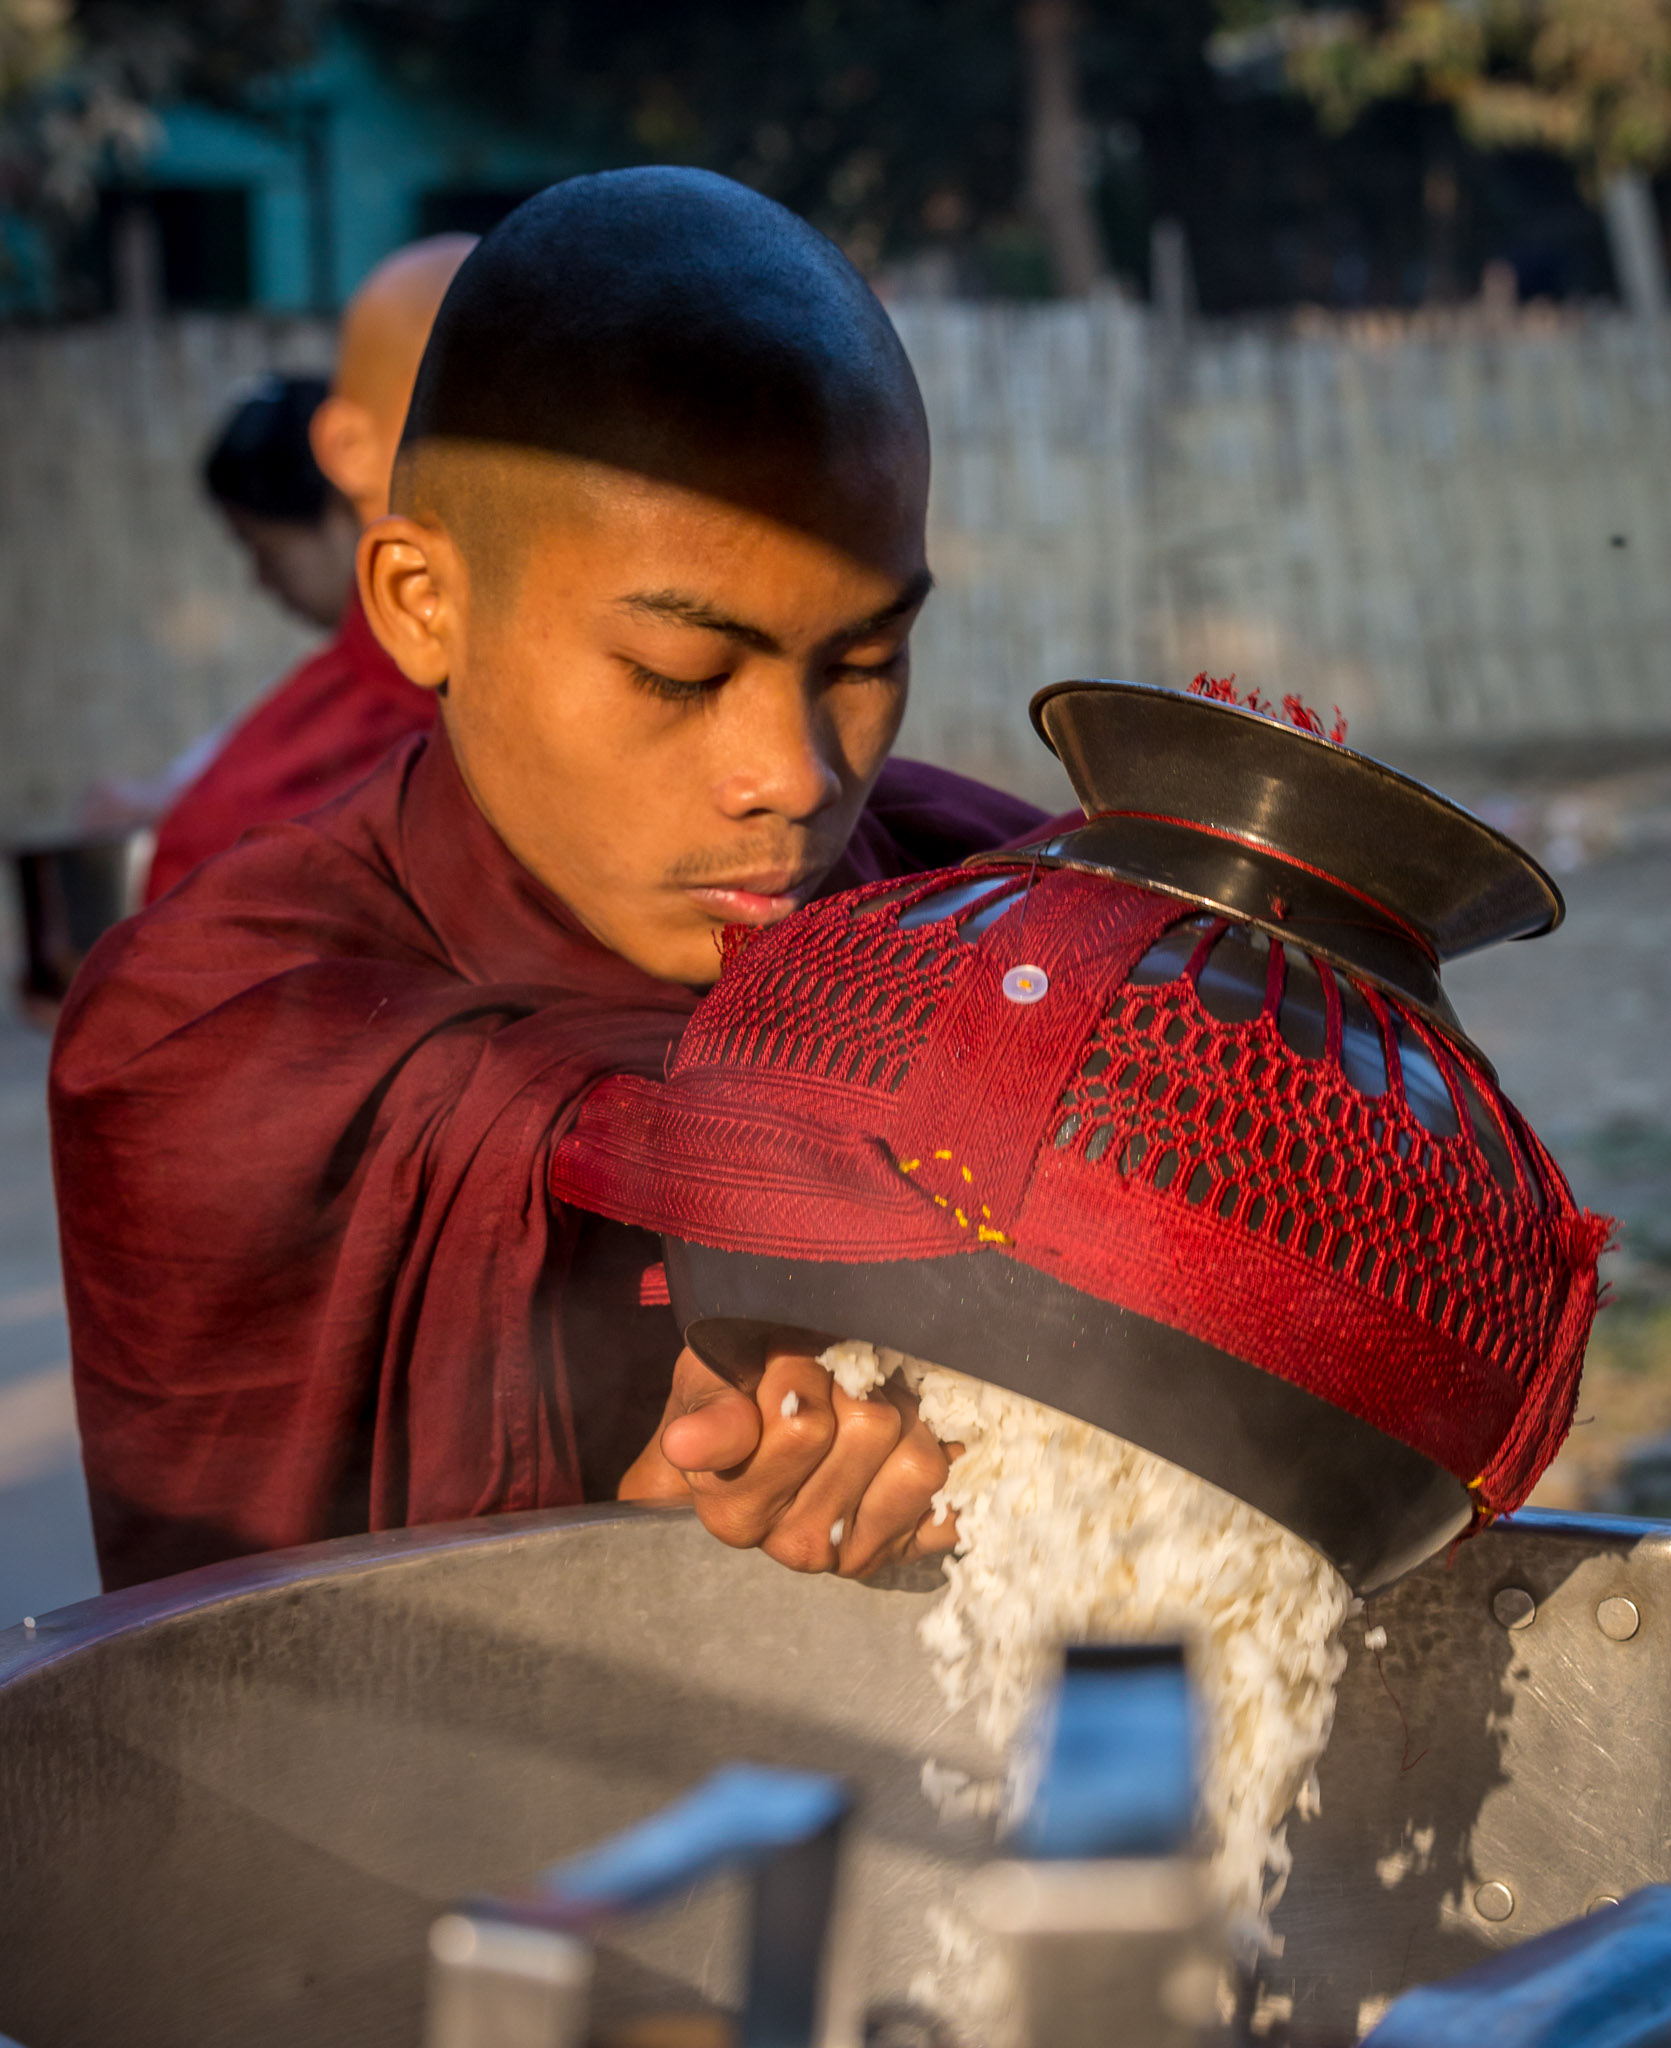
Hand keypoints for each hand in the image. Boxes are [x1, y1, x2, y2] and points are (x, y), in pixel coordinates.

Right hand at [619, 1345, 959, 1578]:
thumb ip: (710, 1413)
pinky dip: (954, 1465)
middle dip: (857, 1385)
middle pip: (870, 1429)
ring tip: (873, 1407)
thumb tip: (685, 1446)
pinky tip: (922, 1442)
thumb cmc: (734, 1402)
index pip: (804, 1426)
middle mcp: (797, 1545)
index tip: (788, 1361)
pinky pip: (958, 1502)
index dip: (804, 1374)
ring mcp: (857, 1556)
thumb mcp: (707, 1387)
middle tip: (833, 1380)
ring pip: (919, 1461)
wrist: (769, 1444)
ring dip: (906, 1415)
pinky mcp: (911, 1553)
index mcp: (735, 1509)